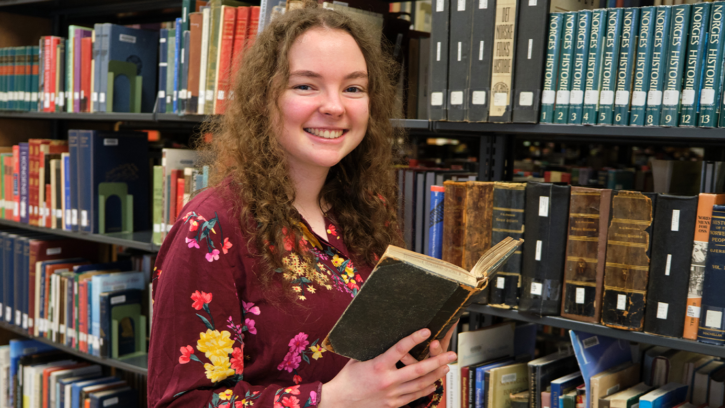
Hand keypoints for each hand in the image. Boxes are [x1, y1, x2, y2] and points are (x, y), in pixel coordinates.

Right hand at [319, 328, 456, 407]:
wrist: (339, 402)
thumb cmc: (348, 378)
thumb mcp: (358, 358)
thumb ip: (373, 349)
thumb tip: (383, 333)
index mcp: (378, 366)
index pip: (401, 349)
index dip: (415, 338)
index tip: (427, 331)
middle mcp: (388, 381)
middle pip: (419, 369)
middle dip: (438, 361)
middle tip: (452, 354)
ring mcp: (392, 394)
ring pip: (420, 384)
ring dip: (436, 374)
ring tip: (447, 367)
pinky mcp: (393, 404)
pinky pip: (414, 396)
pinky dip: (426, 389)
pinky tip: (433, 384)